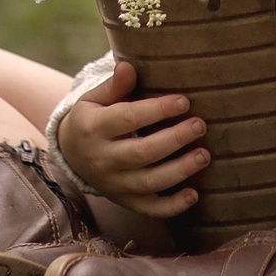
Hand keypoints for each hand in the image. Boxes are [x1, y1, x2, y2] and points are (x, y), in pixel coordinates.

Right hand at [58, 60, 208, 216]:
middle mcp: (101, 159)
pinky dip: (173, 206)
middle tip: (200, 125)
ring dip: (180, 171)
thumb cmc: (92, 118)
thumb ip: (114, 85)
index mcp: (92, 128)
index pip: (127, 119)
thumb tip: (128, 66)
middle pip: (141, 153)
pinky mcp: (125, 201)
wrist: (71, 154)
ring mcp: (113, 184)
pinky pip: (149, 209)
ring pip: (148, 183)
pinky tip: (195, 194)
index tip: (184, 101)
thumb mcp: (94, 99)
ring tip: (204, 155)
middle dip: (174, 139)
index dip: (157, 110)